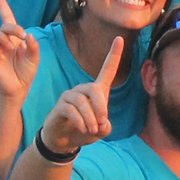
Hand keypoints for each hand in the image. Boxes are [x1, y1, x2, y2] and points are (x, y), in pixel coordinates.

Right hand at [0, 0, 38, 102]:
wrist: (18, 88)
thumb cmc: (26, 73)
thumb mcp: (34, 59)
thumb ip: (33, 47)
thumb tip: (29, 36)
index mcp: (15, 39)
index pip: (7, 19)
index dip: (2, 6)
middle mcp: (4, 42)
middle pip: (3, 27)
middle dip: (12, 28)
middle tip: (21, 35)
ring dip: (2, 37)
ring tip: (9, 46)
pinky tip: (0, 56)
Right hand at [38, 35, 123, 155]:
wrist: (65, 141)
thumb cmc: (86, 131)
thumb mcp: (101, 131)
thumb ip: (105, 127)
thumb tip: (101, 122)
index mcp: (97, 91)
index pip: (107, 70)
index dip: (114, 55)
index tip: (120, 38)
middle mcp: (83, 89)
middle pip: (94, 88)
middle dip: (100, 106)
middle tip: (102, 122)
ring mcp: (70, 96)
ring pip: (81, 101)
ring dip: (90, 118)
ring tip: (91, 129)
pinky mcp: (60, 105)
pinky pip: (71, 109)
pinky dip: (80, 121)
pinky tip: (82, 129)